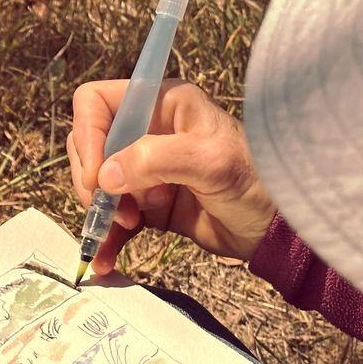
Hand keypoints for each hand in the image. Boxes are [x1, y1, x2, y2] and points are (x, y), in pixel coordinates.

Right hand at [67, 79, 275, 276]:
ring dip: (98, 213)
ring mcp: (145, 170)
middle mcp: (147, 131)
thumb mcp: (209, 161)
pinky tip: (103, 260)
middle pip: (90, 146)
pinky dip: (105, 239)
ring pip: (96, 186)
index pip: (98, 103)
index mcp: (161, 104)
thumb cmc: (255, 181)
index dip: (87, 135)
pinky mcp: (146, 205)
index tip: (95, 176)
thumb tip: (104, 176)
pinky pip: (112, 219)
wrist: (275, 228)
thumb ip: (155, 159)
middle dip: (92, 181)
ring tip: (122, 230)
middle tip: (111, 208)